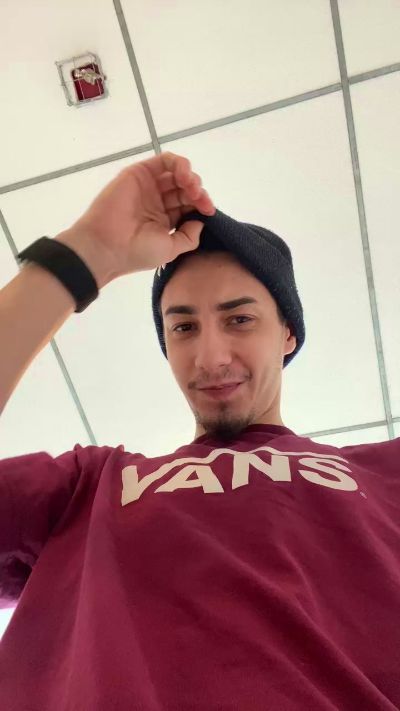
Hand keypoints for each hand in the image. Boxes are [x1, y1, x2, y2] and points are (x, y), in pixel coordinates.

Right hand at [57, 152, 215, 287]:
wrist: (107, 245)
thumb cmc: (137, 251)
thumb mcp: (170, 250)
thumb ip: (189, 237)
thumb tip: (201, 221)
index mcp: (165, 220)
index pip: (190, 205)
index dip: (202, 205)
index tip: (209, 211)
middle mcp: (158, 202)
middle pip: (186, 188)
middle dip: (198, 192)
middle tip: (201, 200)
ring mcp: (149, 187)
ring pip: (177, 173)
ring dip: (191, 177)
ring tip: (192, 187)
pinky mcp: (140, 173)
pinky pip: (164, 161)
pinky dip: (179, 164)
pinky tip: (184, 176)